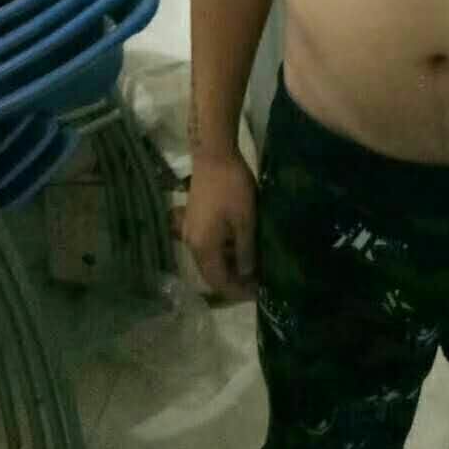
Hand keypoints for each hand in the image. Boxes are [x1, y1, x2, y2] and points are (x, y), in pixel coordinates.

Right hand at [183, 151, 258, 301]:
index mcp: (203, 247)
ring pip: (210, 259)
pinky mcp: (195, 219)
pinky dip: (224, 251)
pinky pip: (208, 245)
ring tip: (253, 266)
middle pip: (211, 272)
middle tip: (258, 282)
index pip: (218, 281)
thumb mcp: (245, 221)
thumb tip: (246, 274)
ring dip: (229, 265)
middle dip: (233, 280)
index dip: (237, 291)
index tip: (258, 294)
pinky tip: (241, 246)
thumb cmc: (232, 188)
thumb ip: (245, 250)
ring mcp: (191, 231)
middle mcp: (192, 244)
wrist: (213, 155)